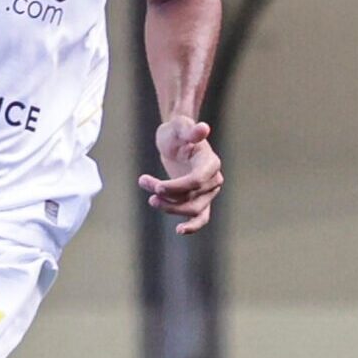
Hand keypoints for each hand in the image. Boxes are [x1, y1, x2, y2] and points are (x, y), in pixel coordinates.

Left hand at [140, 115, 222, 233]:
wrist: (176, 139)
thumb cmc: (177, 131)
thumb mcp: (179, 127)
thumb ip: (190, 130)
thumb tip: (204, 129)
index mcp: (211, 162)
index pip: (196, 181)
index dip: (176, 187)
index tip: (156, 186)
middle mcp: (214, 179)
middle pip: (192, 197)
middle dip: (167, 195)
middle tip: (144, 182)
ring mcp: (208, 192)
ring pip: (192, 209)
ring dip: (169, 207)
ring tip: (150, 199)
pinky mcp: (200, 200)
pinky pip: (201, 218)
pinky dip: (192, 226)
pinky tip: (179, 231)